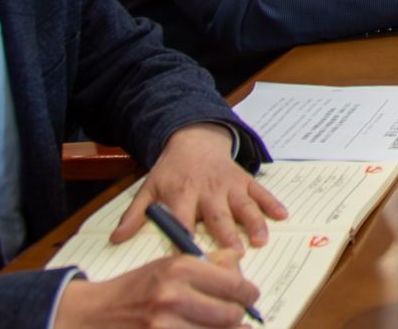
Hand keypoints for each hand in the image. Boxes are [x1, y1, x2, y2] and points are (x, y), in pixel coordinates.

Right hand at [56, 247, 260, 328]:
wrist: (93, 313)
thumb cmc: (134, 288)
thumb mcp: (167, 265)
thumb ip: (206, 265)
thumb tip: (239, 265)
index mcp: (179, 268)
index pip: (233, 284)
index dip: (248, 293)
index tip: (250, 297)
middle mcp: (173, 296)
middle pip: (230, 314)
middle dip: (239, 316)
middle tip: (238, 314)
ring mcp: (164, 325)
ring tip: (226, 326)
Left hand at [112, 124, 284, 251]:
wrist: (194, 138)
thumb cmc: (170, 171)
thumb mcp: (148, 189)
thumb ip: (134, 215)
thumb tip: (116, 239)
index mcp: (181, 194)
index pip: (182, 219)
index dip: (186, 238)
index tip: (190, 259)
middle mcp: (207, 190)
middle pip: (217, 215)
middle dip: (227, 235)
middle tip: (235, 255)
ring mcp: (228, 184)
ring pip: (242, 205)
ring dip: (253, 222)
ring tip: (260, 239)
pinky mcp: (244, 179)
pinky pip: (260, 191)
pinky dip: (271, 202)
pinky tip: (282, 215)